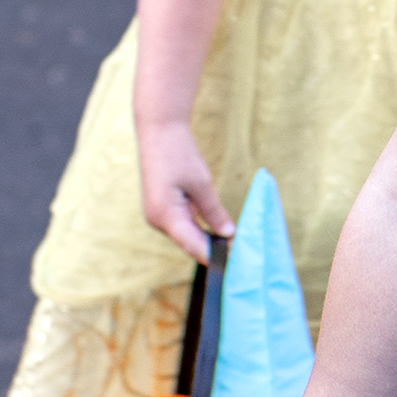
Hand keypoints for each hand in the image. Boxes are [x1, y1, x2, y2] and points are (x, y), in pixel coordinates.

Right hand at [137, 119, 232, 261]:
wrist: (158, 131)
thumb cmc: (179, 154)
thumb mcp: (202, 184)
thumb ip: (214, 212)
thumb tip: (229, 234)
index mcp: (165, 215)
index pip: (193, 246)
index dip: (215, 257)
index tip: (235, 264)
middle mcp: (157, 220)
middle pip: (189, 244)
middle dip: (212, 251)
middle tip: (239, 256)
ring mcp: (156, 216)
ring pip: (186, 237)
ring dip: (206, 242)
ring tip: (232, 247)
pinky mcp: (160, 209)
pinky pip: (181, 226)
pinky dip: (198, 231)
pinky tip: (216, 235)